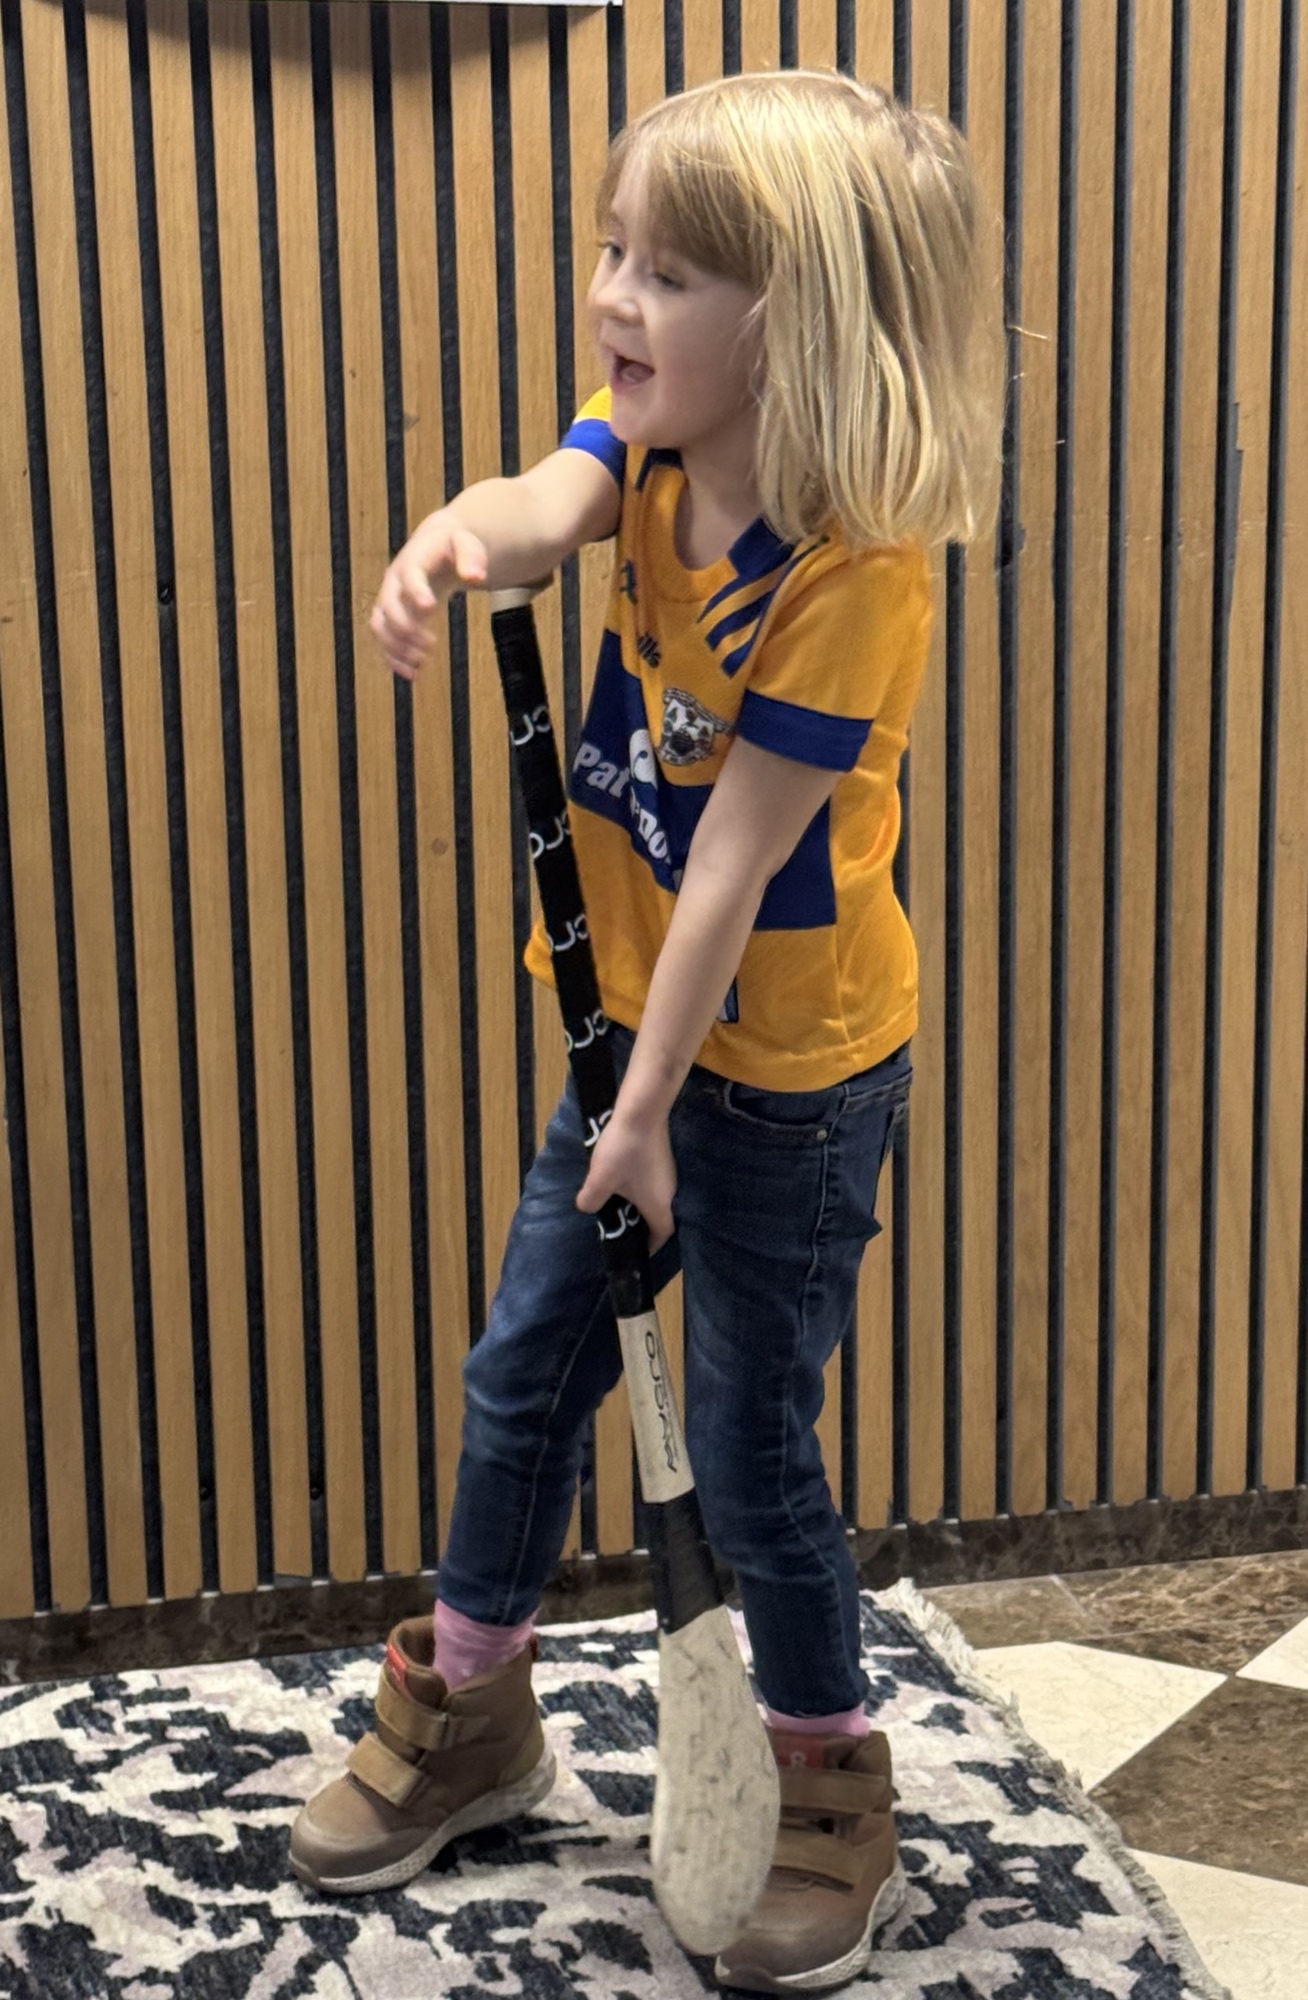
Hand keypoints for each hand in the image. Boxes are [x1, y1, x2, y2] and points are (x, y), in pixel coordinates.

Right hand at [370, 513, 487, 679]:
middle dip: (406, 628)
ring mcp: (389, 599)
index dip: (416, 591)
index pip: (409, 575)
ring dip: (396, 647)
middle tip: (431, 644)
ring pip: (380, 626)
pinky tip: (412, 673)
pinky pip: (383, 639)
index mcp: (413, 560)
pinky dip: (393, 658)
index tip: (429, 608)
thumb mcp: (467, 543)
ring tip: (421, 662)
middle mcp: (394, 581)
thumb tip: (476, 578)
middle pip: (387, 606)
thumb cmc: (453, 546)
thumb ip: (471, 557)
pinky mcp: (391, 616)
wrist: (435, 548)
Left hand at [576, 1108, 676, 1251]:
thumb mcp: (601, 1179)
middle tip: (621, 1226)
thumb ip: (591, 1199)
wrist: (641, 1111)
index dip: (651, 1246)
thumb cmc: (624, 1151)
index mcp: (658, 1205)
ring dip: (639, 1204)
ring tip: (617, 1203)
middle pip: (660, 1217)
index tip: (637, 1251)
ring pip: (656, 1198)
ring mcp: (668, 1173)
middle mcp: (669, 1192)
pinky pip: (654, 1182)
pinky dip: (641, 1188)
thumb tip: (586, 1207)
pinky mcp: (663, 1157)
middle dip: (642, 1225)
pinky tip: (622, 1179)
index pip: (661, 1235)